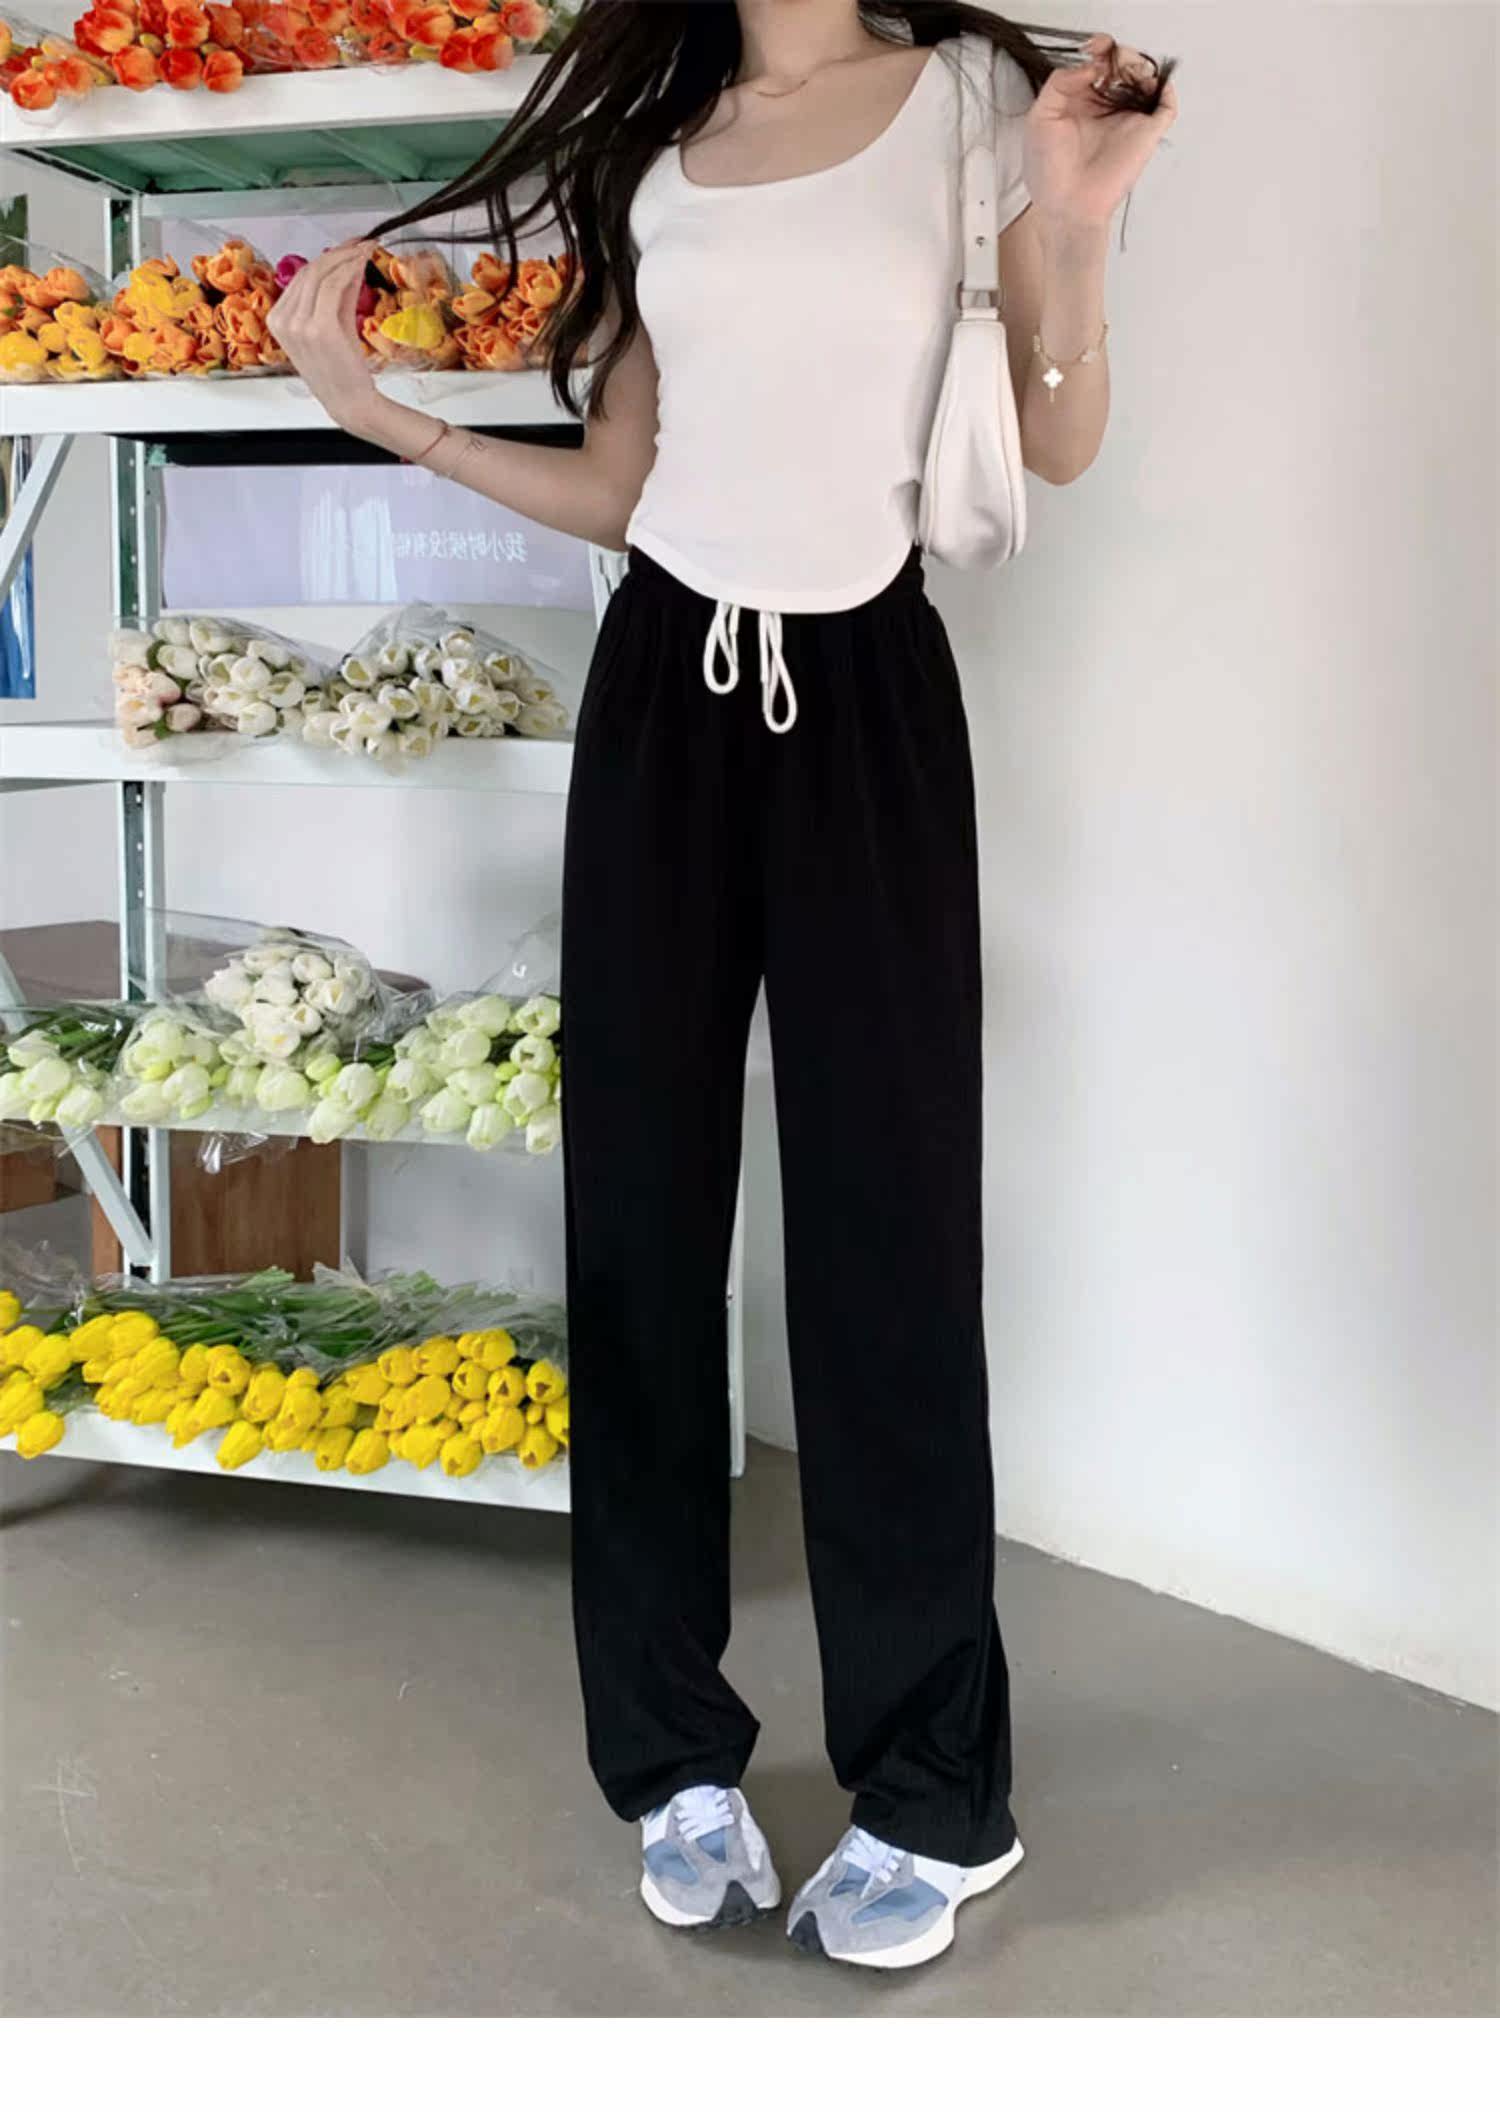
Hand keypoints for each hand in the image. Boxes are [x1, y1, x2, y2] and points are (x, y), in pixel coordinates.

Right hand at [266, 239, 380, 429]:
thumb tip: (349, 262)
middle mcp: (283, 321)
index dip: (327, 258)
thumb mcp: (336, 324)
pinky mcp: (319, 327)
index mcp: (278, 320)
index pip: (301, 278)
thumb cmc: (343, 370)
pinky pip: (333, 286)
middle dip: (338, 253)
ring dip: (346, 257)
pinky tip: (362, 262)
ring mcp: (299, 324)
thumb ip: (339, 294)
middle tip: (361, 244)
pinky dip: (349, 269)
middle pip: (309, 272)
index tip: (348, 248)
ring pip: (320, 274)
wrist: (350, 402)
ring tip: (366, 249)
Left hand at [1024, 33, 1178, 232]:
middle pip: (1124, 63)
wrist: (1066, 205)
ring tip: (1122, 73)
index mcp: (1082, 100)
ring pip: (1146, 76)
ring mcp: (1128, 118)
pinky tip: (1144, 85)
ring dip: (1137, 64)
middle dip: (1118, 53)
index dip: (1099, 48)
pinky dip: (1164, 88)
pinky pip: (1167, 104)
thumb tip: (1091, 65)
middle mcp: (1107, 106)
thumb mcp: (1040, 117)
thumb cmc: (1049, 172)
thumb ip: (1059, 82)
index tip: (1093, 48)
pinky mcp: (1146, 133)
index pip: (1098, 62)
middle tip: (1106, 60)